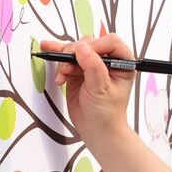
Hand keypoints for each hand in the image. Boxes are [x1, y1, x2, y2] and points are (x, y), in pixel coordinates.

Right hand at [41, 29, 134, 143]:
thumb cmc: (107, 113)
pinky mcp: (78, 71)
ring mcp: (92, 65)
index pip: (110, 42)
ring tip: (62, 75)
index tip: (82, 55)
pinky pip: (66, 59)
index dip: (95, 45)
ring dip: (65, 59)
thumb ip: (93, 67)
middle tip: (67, 66)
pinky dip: (58, 58)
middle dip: (75, 52)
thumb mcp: (102, 89)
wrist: (96, 129)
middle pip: (90, 43)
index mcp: (123, 62)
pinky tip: (49, 50)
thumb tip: (82, 48)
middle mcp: (108, 61)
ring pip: (76, 50)